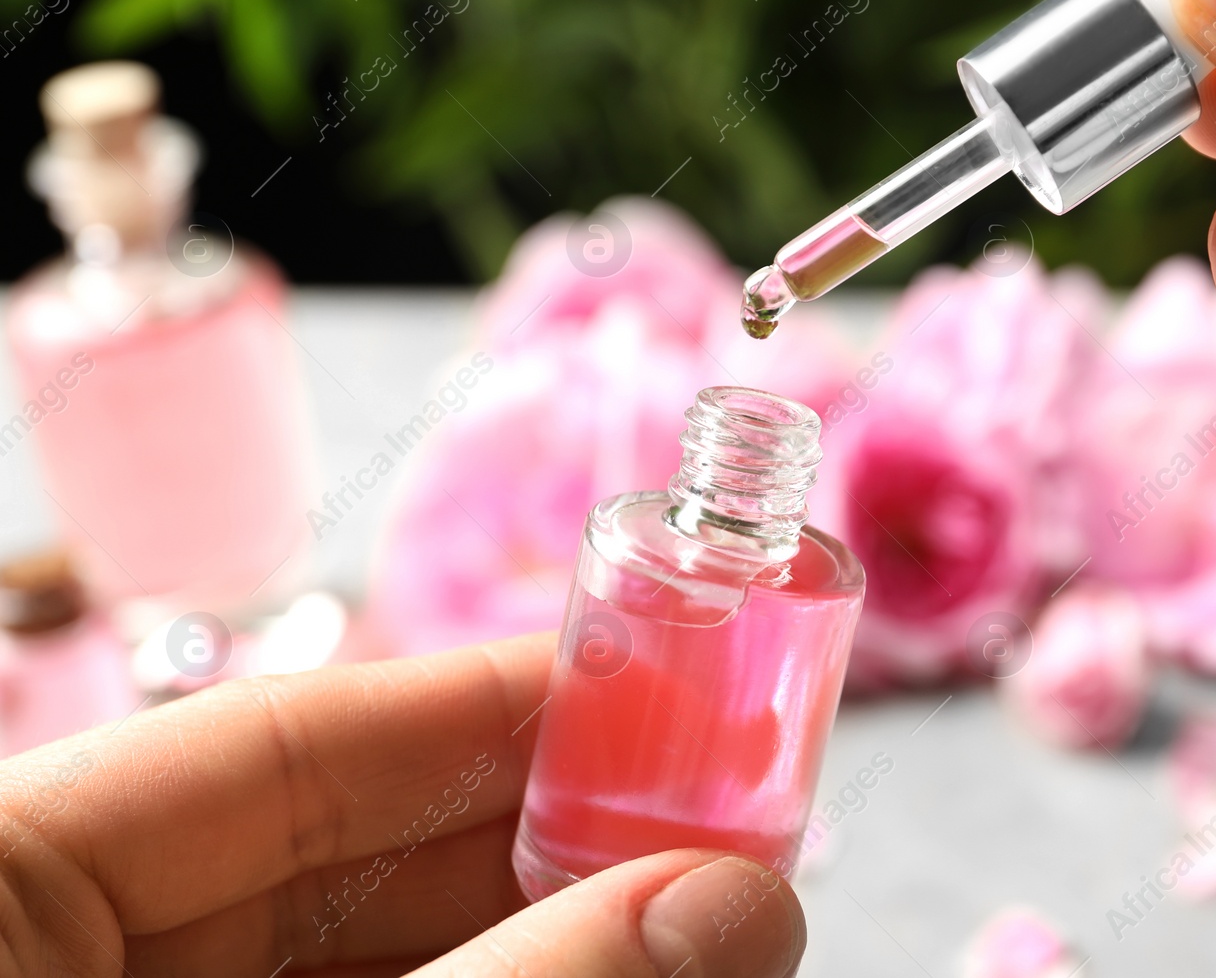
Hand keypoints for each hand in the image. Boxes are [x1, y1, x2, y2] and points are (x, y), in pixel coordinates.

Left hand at [0, 634, 804, 977]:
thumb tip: (738, 907)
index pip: (283, 742)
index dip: (490, 704)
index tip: (660, 674)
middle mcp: (44, 946)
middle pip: (335, 860)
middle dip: (541, 846)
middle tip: (714, 831)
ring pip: (353, 962)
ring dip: (540, 948)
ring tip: (693, 925)